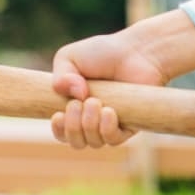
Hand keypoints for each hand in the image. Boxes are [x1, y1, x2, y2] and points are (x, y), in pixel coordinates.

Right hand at [49, 25, 180, 149]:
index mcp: (73, 107)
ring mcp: (110, 124)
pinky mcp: (129, 126)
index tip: (59, 115)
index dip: (59, 130)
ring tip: (95, 102)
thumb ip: (60, 76)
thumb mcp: (69, 57)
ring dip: (89, 124)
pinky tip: (109, 112)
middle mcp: (91, 120)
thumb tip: (75, 97)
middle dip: (73, 127)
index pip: (62, 132)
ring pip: (93, 142)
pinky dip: (106, 129)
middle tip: (78, 104)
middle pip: (76, 142)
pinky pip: (113, 140)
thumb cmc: (102, 53)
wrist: (135, 51)